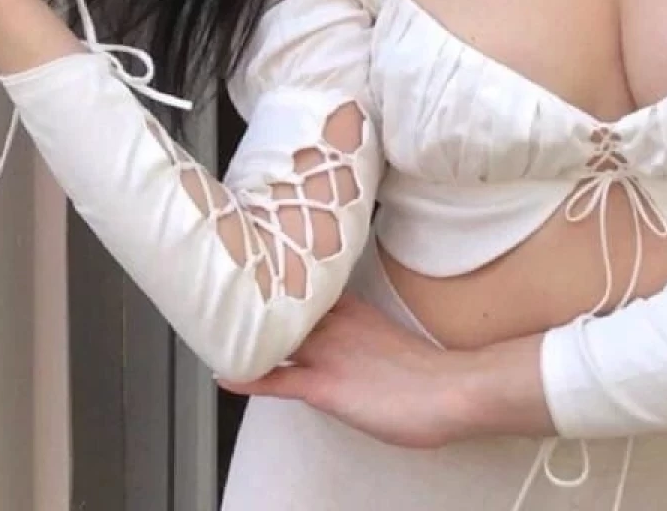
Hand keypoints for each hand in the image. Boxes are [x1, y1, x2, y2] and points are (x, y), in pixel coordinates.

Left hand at [215, 292, 470, 448]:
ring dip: (247, 337)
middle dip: (255, 307)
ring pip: (274, 338)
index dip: (278, 289)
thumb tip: (353, 342)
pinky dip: (249, 377)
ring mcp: (328, 352)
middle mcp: (335, 323)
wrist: (449, 389)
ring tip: (216, 331)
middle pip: (283, 310)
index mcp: (353, 309)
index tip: (257, 277)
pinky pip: (276, 379)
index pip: (305, 292)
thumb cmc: (431, 372)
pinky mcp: (324, 385)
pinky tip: (225, 375)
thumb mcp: (392, 339)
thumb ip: (365, 333)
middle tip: (224, 298)